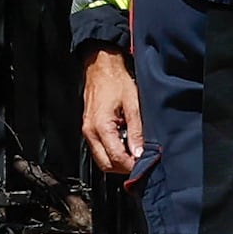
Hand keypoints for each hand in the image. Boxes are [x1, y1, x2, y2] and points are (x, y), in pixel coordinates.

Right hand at [79, 48, 143, 180]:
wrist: (101, 66)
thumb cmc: (116, 80)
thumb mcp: (133, 103)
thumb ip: (136, 131)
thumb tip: (139, 153)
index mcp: (101, 127)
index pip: (115, 158)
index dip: (131, 165)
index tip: (145, 164)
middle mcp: (90, 132)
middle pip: (105, 165)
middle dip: (123, 167)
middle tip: (140, 162)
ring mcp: (87, 131)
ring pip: (101, 159)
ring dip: (117, 161)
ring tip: (134, 152)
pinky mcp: (89, 128)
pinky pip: (99, 149)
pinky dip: (111, 152)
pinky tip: (124, 144)